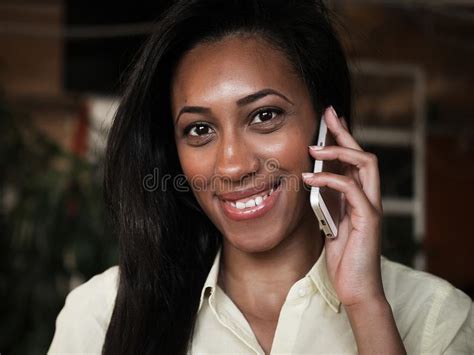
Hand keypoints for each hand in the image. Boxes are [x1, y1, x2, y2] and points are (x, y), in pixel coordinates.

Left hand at [302, 106, 384, 307]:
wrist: (356, 288)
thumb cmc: (343, 257)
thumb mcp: (330, 222)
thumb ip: (327, 202)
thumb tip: (311, 181)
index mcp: (359, 197)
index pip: (353, 160)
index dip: (342, 138)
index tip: (328, 120)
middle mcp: (369, 197)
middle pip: (362, 154)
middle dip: (344, 132)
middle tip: (327, 115)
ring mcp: (371, 206)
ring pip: (364, 164)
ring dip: (338, 151)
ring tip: (313, 148)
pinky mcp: (369, 218)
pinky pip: (351, 188)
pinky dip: (329, 179)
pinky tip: (309, 178)